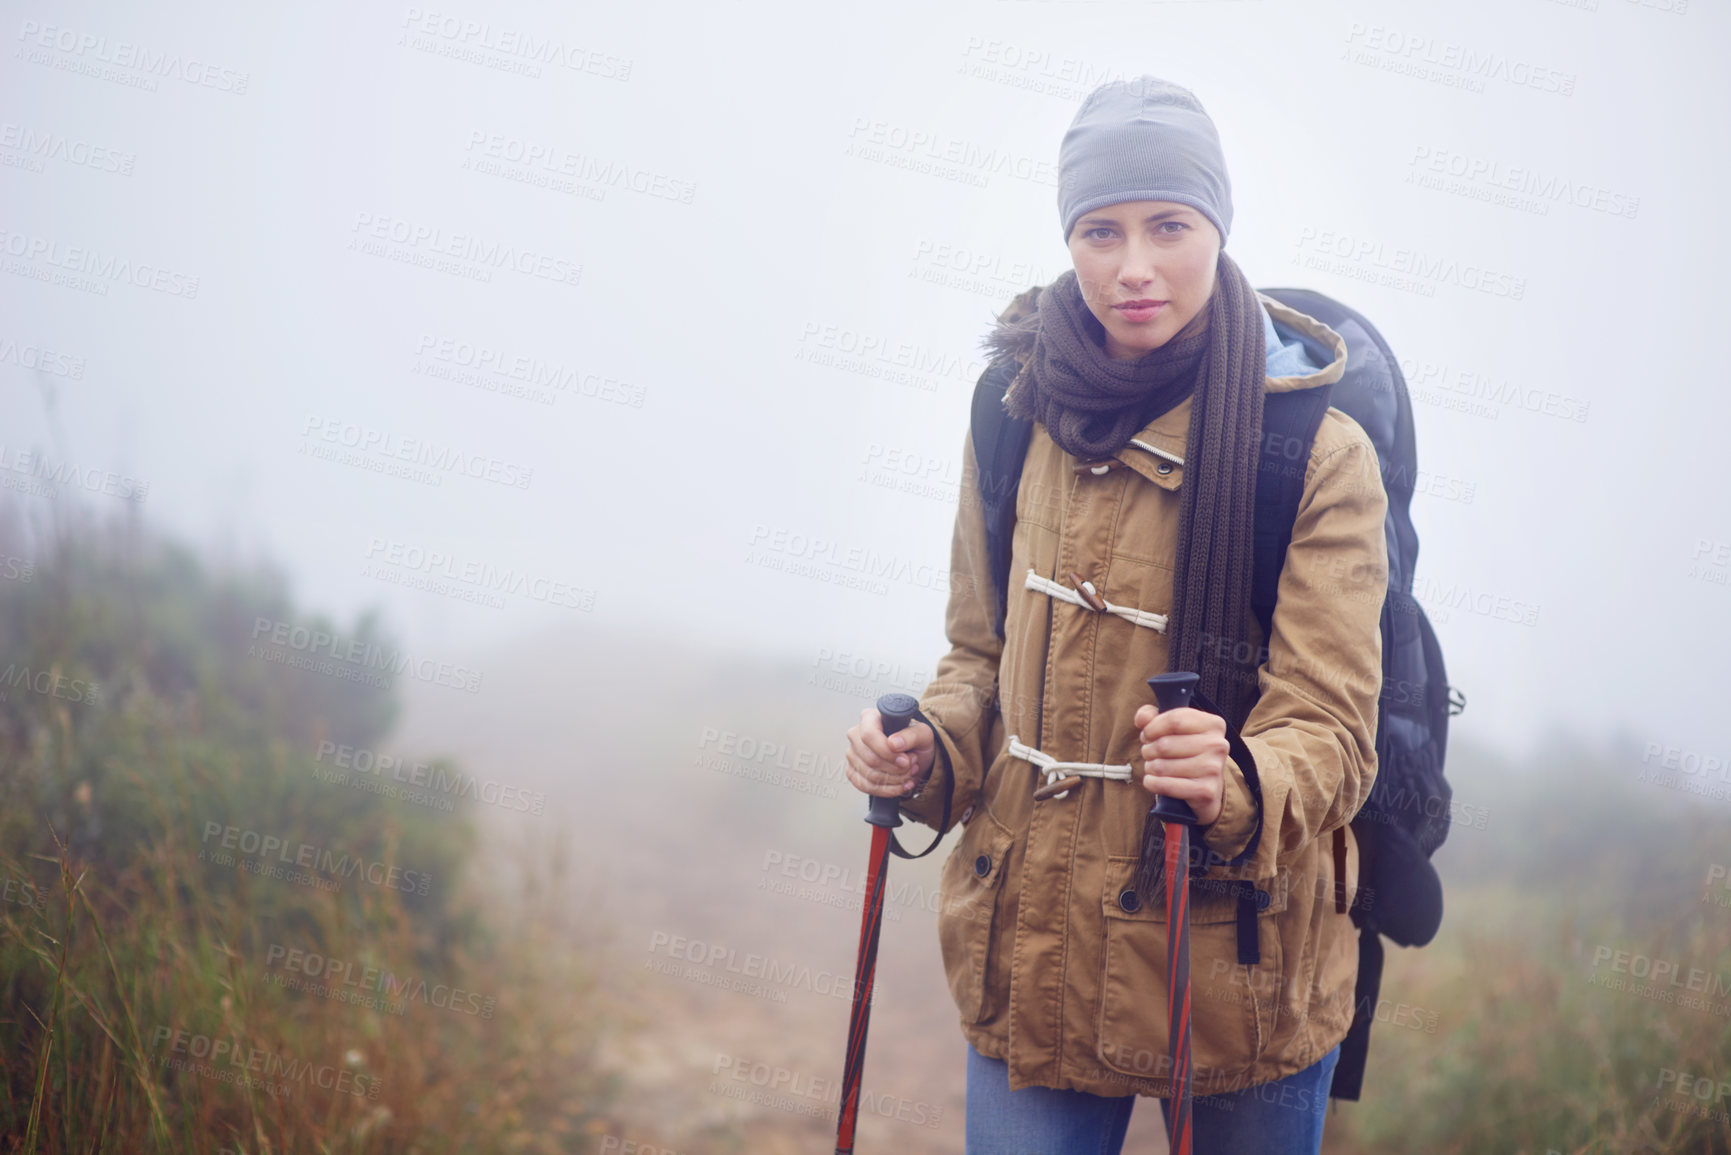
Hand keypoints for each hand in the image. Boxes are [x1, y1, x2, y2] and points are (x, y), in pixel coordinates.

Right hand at [844, 708, 935, 798]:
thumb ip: (911, 735)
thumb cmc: (914, 740)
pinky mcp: (853, 772)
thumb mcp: (922, 733)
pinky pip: (867, 787)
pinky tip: (902, 785)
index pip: (869, 735)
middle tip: (913, 765)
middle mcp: (856, 735)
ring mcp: (852, 754)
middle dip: (896, 769)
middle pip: (870, 759)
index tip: (905, 760)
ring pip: (870, 776)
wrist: (913, 755)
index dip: (887, 751)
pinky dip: (888, 790)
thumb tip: (893, 743)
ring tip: (910, 773)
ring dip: (896, 780)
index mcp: (869, 718)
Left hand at [1133, 703, 1228, 826]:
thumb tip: (1142, 719)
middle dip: (1148, 750)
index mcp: (1213, 724)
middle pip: (1165, 745)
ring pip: (1162, 766)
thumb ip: (1152, 717)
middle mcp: (1218, 745)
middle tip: (1149, 753)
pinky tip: (1151, 781)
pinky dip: (1152, 783)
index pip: (1174, 720)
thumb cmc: (1185, 751)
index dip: (1151, 728)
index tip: (1147, 735)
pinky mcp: (1206, 791)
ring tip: (1154, 767)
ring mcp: (1213, 769)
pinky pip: (1166, 786)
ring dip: (1150, 767)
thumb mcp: (1172, 728)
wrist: (1206, 787)